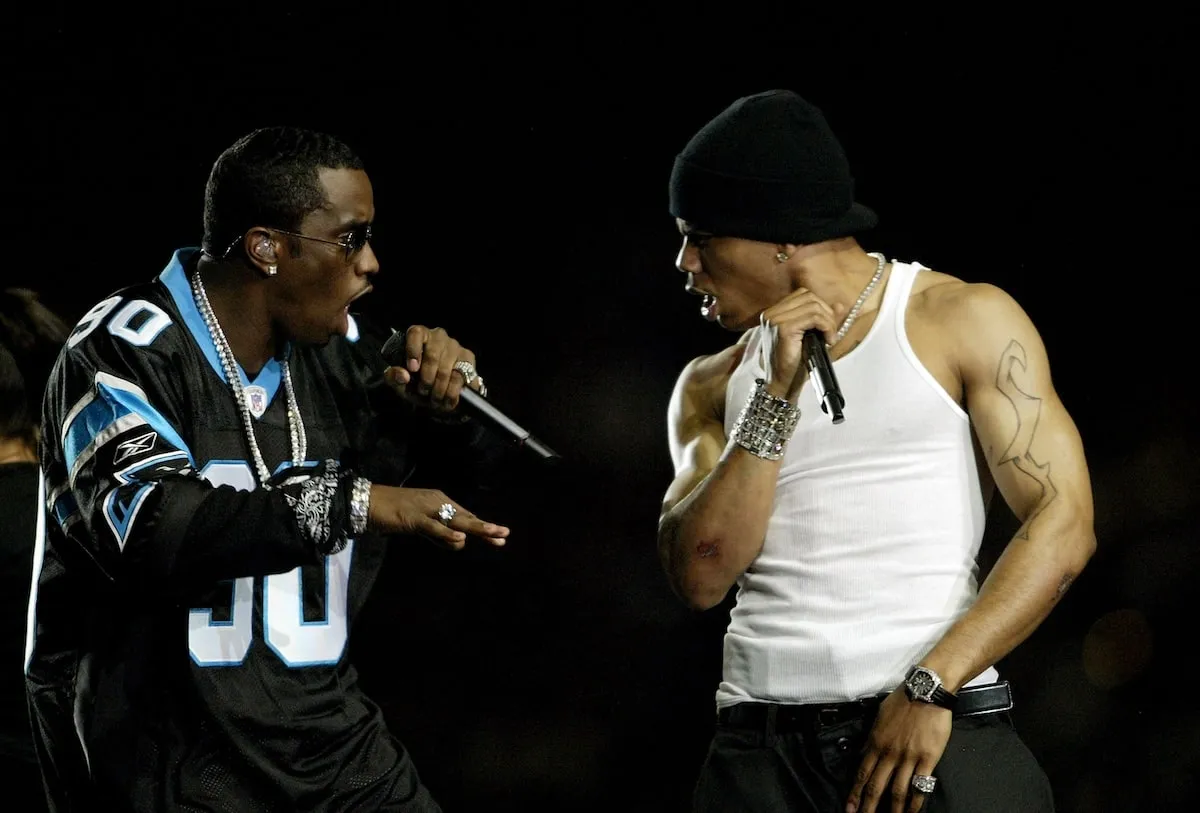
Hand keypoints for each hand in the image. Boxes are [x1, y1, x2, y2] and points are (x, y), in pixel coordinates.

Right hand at [367, 485, 508, 548]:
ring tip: (493, 534)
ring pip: (454, 520)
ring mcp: (425, 509)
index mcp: (439, 502)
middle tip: (505, 534)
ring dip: (475, 528)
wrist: (366, 502)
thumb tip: (458, 544)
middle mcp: (436, 502)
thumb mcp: (420, 525)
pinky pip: (432, 527)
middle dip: (485, 527)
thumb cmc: (392, 513)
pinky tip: (460, 540)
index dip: (483, 527)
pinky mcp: (412, 517)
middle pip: (464, 517)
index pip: (465, 516)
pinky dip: (446, 534)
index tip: (501, 537)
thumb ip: (438, 535)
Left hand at [383, 325, 481, 412]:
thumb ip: (393, 377)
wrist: (437, 394)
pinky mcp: (468, 357)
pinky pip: (461, 377)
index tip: (412, 369)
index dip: (413, 350)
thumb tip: (403, 375)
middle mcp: (438, 336)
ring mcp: (455, 346)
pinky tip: (448, 400)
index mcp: (419, 335)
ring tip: (435, 399)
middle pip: (433, 355)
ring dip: (440, 389)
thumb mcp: (400, 383)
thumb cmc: (416, 383)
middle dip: (427, 379)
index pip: (416, 333)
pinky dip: (453, 392)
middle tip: (424, 391)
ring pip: (447, 369)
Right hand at [758, 290, 841, 399]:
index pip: (802, 294)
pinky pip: (814, 317)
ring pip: (813, 305)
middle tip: (831, 333)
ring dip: (828, 321)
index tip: (827, 326)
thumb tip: (839, 305)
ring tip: (830, 338)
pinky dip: (827, 326)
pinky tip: (828, 341)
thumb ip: (822, 319)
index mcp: (774, 313)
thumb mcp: (811, 337)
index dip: (820, 307)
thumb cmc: (795, 364)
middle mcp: (771, 314)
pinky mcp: (783, 329)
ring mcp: (775, 320)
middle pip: (808, 296)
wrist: (784, 384)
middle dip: (826, 313)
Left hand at [846, 691, 951, 812]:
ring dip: (892, 809)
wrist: (926, 692)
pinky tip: (912, 811)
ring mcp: (908, 757)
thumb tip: (864, 752)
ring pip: (897, 790)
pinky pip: (920, 785)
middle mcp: (889, 753)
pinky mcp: (927, 759)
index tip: (849, 807)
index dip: (855, 792)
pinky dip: (915, 802)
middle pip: (876, 786)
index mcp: (876, 742)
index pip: (862, 773)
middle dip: (868, 806)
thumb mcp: (879, 717)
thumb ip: (872, 737)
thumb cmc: (903, 701)